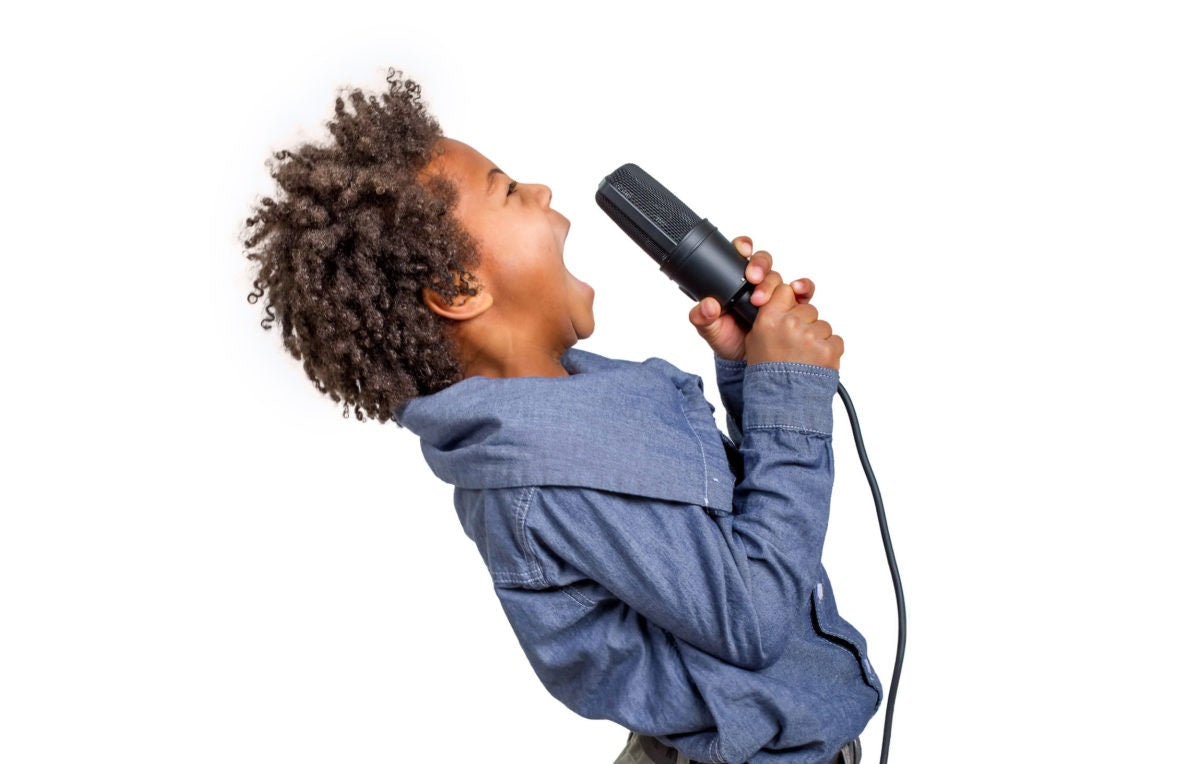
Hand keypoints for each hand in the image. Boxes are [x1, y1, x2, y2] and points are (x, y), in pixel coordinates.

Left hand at [688, 235, 813, 361]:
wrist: (745, 359)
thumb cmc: (727, 339)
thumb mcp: (710, 329)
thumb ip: (702, 318)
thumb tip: (708, 305)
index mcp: (735, 279)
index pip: (740, 253)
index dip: (743, 245)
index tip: (742, 251)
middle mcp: (757, 282)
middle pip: (763, 261)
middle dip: (759, 266)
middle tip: (752, 279)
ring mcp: (775, 292)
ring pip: (779, 276)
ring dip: (773, 284)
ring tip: (762, 299)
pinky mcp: (792, 305)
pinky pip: (803, 290)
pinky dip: (803, 287)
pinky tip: (798, 292)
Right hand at [743, 279, 843, 369]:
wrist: (781, 402)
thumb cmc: (767, 375)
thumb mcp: (755, 341)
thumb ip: (769, 318)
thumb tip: (783, 302)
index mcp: (769, 319)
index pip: (784, 290)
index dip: (788, 301)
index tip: (788, 311)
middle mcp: (790, 324)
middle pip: (807, 309)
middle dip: (804, 323)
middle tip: (794, 344)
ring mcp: (811, 336)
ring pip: (823, 325)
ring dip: (817, 338)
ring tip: (803, 358)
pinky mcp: (828, 349)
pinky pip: (835, 340)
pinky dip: (828, 351)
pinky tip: (814, 363)